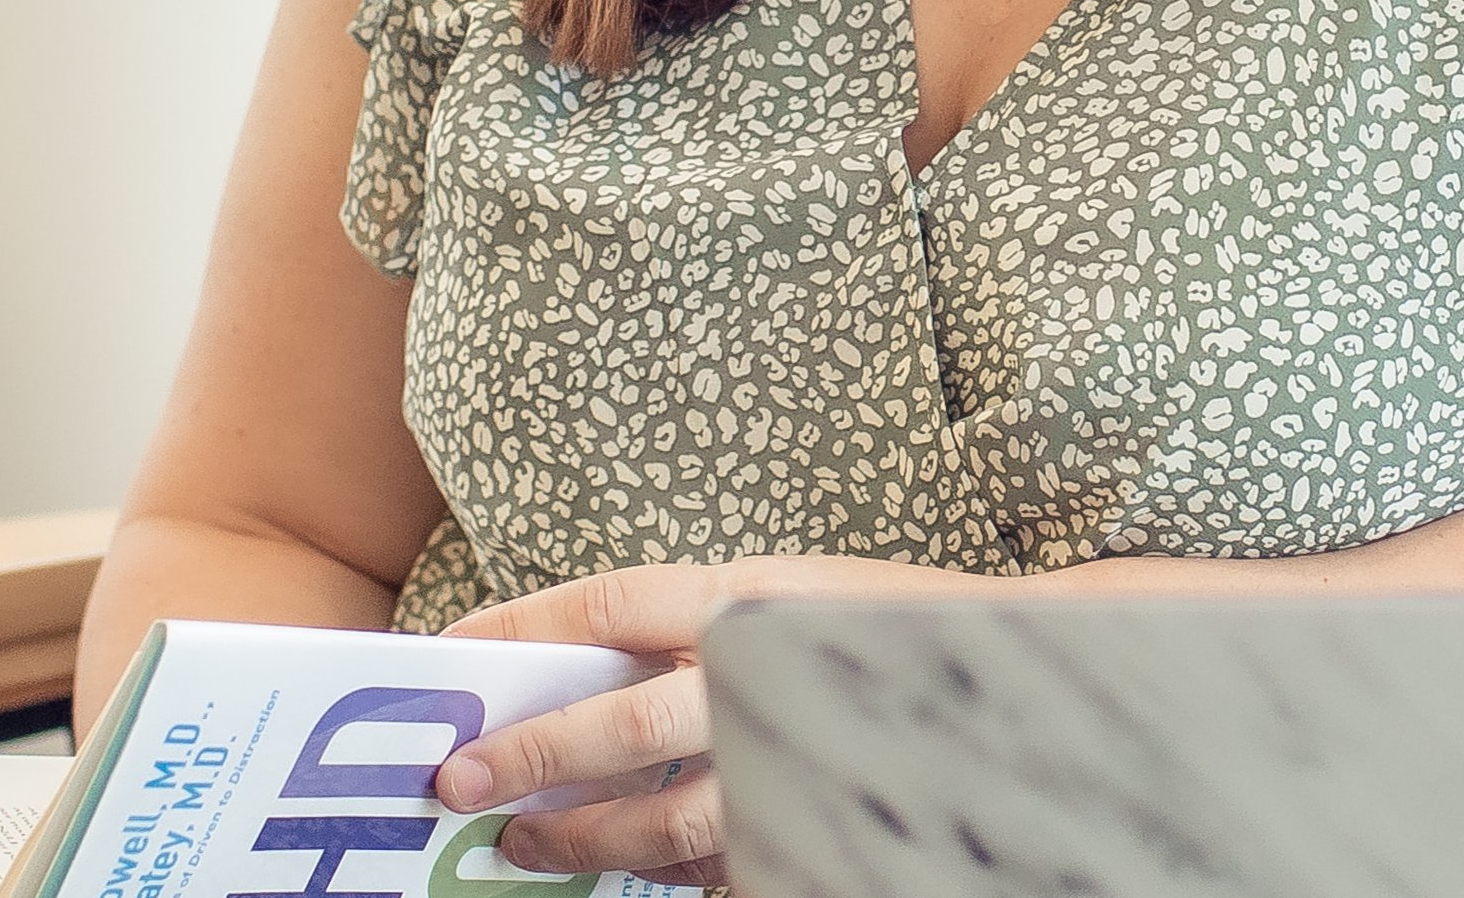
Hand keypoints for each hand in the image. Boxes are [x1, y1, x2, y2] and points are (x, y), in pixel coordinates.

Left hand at [434, 552, 1006, 887]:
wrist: (1011, 677)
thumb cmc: (873, 625)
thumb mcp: (778, 594)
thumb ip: (689, 625)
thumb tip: (561, 662)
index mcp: (751, 593)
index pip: (611, 601)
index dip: (524, 622)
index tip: (453, 648)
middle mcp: (767, 670)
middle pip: (626, 716)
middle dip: (535, 750)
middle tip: (461, 776)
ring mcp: (793, 759)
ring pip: (664, 818)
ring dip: (581, 836)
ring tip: (523, 840)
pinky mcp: (810, 828)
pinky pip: (716, 865)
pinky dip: (662, 870)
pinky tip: (620, 863)